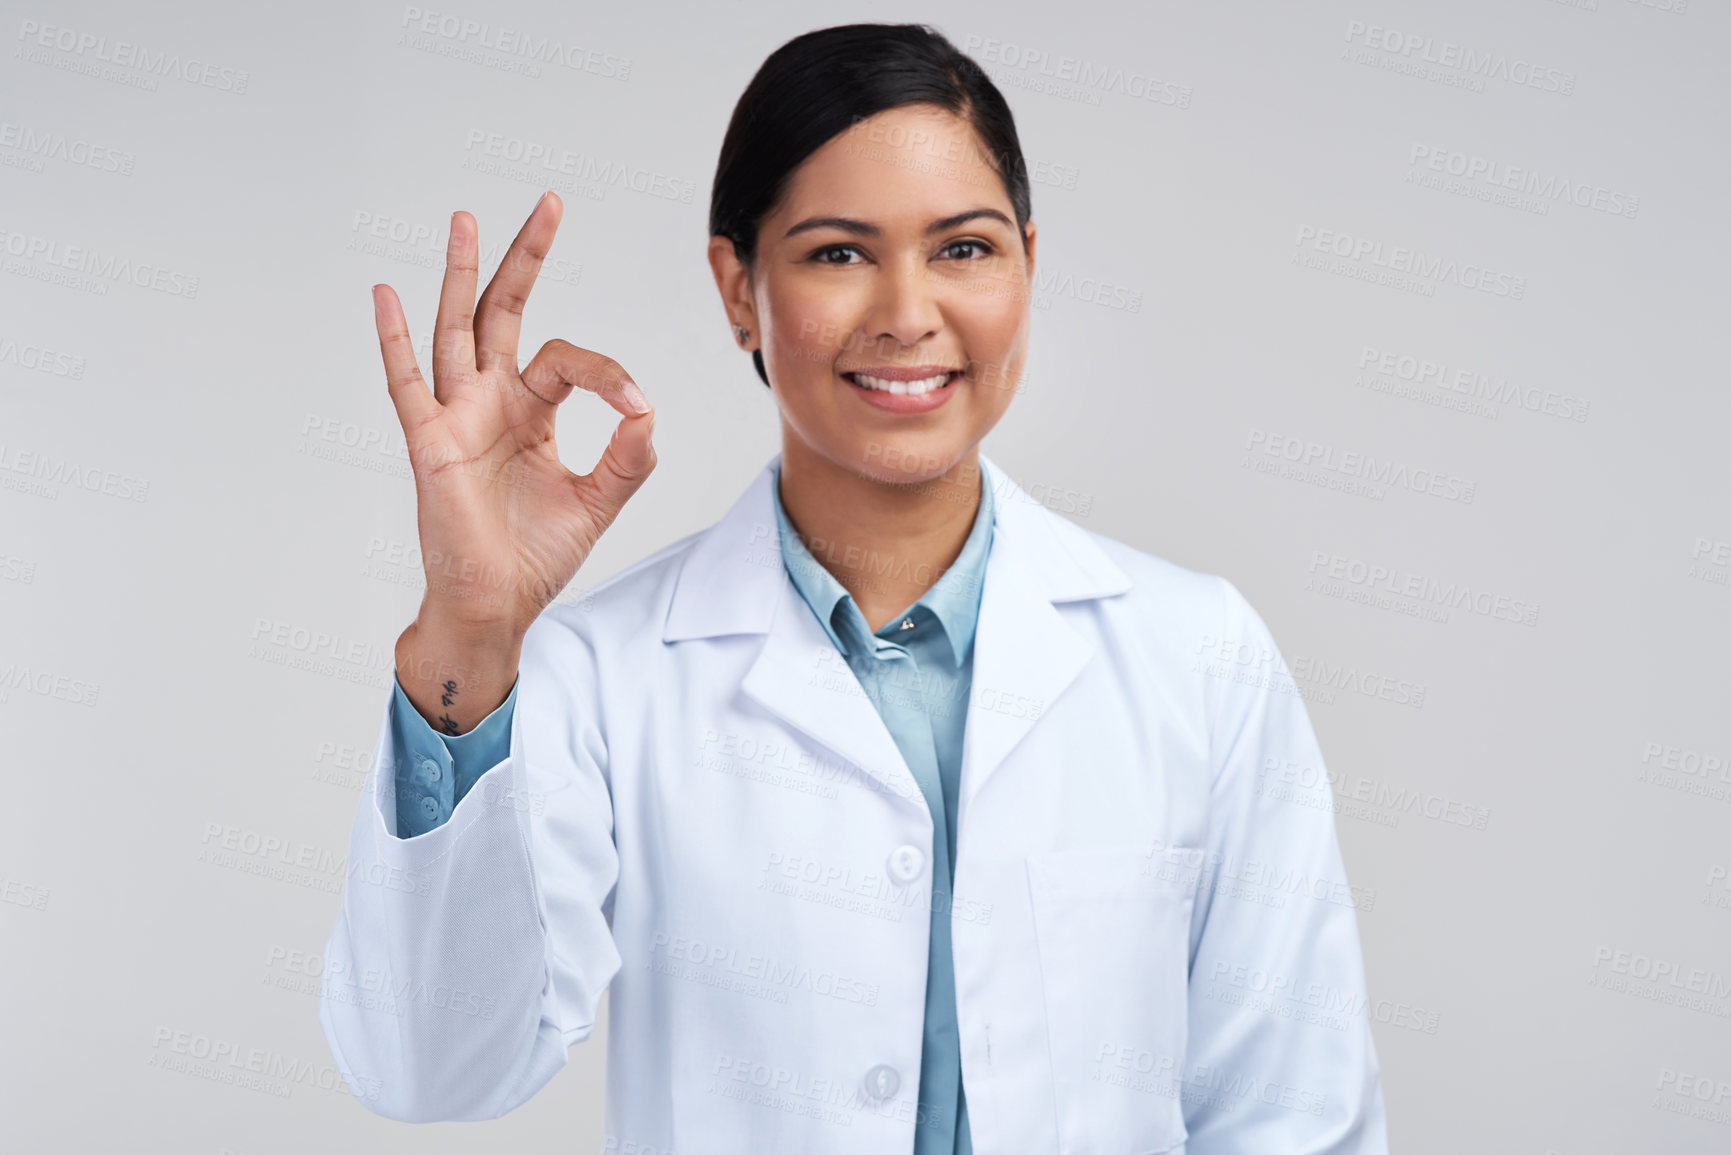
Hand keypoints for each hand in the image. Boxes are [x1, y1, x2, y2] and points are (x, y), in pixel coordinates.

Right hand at [371, 191, 655, 728]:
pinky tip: (388, 293)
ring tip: (468, 220)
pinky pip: (407, 383)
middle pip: (504, 312)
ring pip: (457, 329)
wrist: (497, 604)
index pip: (566, 360)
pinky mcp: (429, 442)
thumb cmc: (536, 554)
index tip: (635, 403)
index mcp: (530, 411)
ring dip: (463, 274)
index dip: (605, 372)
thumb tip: (646, 410)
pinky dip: (395, 339)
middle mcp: (490, 402)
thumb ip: (628, 458)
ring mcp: (456, 417)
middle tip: (549, 205)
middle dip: (526, 258)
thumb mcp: (599, 500)